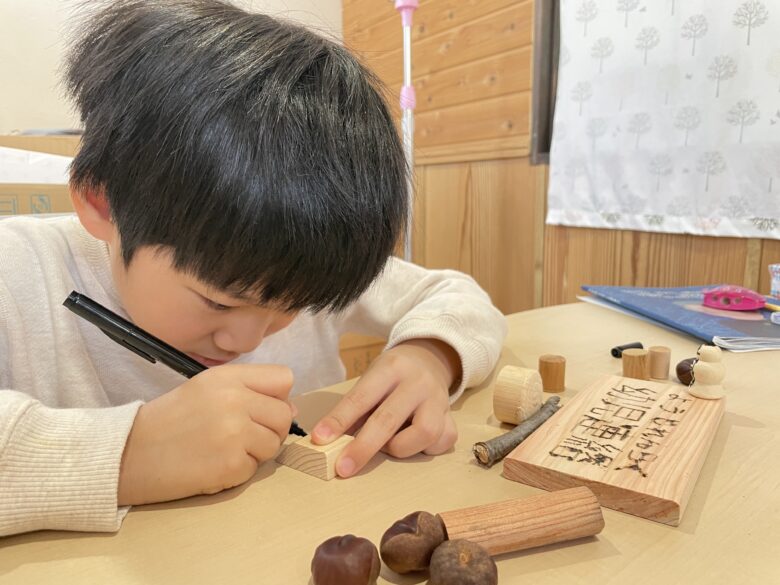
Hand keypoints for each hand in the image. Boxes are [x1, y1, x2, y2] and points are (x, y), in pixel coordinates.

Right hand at [118, 364, 293, 504]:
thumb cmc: (168, 422)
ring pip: (274, 444)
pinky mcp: (231, 465)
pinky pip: (255, 469)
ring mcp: (234, 433)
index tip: (260, 409)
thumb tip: (290, 409)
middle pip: (283, 415)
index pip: (284, 379)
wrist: (127, 454)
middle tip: (239, 437)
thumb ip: (248, 390)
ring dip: (254, 453)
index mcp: (227, 377)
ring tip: (222, 450)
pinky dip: (238, 472)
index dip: (276, 396)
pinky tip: (212, 465)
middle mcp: (234, 400)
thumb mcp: (205, 389)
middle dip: (268, 430)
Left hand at [311, 339, 460, 477]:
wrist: (430, 360)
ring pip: (424, 433)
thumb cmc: (392, 376)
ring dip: (401, 447)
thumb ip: (355, 410)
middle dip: (363, 447)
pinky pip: (441, 442)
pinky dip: (425, 449)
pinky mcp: (452, 418)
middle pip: (389, 418)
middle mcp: (417, 382)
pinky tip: (415, 441)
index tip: (319, 440)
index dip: (339, 421)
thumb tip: (328, 442)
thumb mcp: (371, 380)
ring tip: (391, 443)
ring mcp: (439, 400)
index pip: (361, 397)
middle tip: (343, 467)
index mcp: (391, 368)